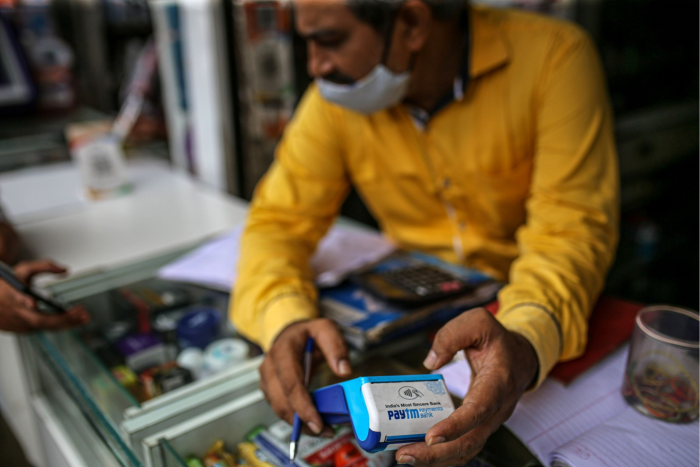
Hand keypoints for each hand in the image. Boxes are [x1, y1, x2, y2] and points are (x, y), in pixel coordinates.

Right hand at [0, 260, 89, 332]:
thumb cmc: (7, 284)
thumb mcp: (24, 269)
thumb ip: (44, 266)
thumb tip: (65, 270)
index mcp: (12, 295)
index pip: (17, 299)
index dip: (24, 301)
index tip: (31, 302)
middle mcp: (14, 312)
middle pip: (40, 320)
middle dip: (64, 319)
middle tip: (82, 314)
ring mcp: (17, 324)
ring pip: (43, 327)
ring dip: (66, 324)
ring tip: (83, 318)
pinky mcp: (21, 330)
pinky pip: (42, 329)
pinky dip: (58, 326)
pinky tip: (72, 321)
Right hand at [260, 318, 351, 435]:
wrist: (291, 333)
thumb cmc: (308, 332)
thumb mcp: (326, 329)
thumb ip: (336, 347)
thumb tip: (344, 370)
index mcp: (282, 351)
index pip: (291, 383)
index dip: (303, 406)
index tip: (317, 423)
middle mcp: (269, 366)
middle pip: (282, 401)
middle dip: (302, 421)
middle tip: (325, 430)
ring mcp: (267, 379)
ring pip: (279, 409)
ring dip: (299, 424)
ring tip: (323, 428)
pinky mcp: (270, 390)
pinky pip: (280, 408)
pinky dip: (295, 419)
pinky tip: (313, 422)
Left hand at [395, 308, 537, 465]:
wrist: (520, 357)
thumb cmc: (497, 340)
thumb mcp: (478, 322)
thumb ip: (451, 336)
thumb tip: (430, 362)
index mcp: (498, 381)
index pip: (479, 408)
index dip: (456, 426)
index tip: (431, 437)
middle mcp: (497, 408)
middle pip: (470, 440)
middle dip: (437, 453)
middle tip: (405, 454)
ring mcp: (490, 421)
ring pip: (467, 449)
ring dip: (436, 459)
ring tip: (406, 457)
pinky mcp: (480, 426)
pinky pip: (463, 447)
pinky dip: (442, 455)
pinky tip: (419, 454)